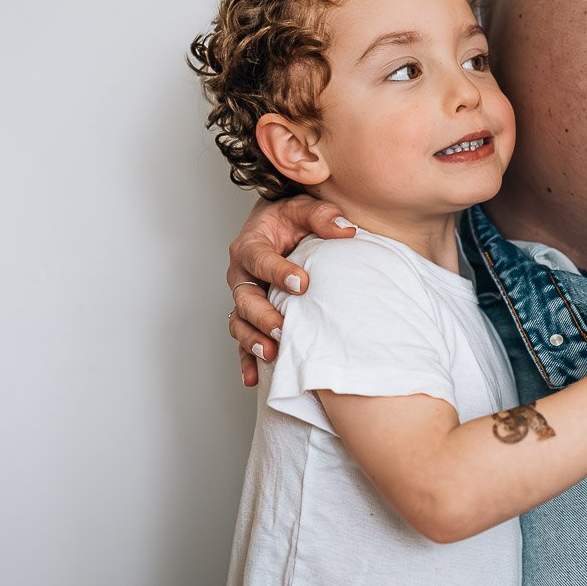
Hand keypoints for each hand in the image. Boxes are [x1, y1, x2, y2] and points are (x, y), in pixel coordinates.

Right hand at [227, 195, 354, 385]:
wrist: (278, 226)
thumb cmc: (290, 217)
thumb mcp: (304, 207)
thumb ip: (323, 215)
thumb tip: (346, 230)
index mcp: (251, 245)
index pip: (259, 259)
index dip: (278, 272)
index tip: (303, 283)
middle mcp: (242, 274)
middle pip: (245, 297)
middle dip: (262, 315)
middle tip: (282, 327)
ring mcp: (244, 297)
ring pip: (239, 322)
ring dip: (252, 340)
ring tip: (272, 353)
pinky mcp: (250, 316)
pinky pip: (243, 340)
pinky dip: (246, 359)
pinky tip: (253, 378)